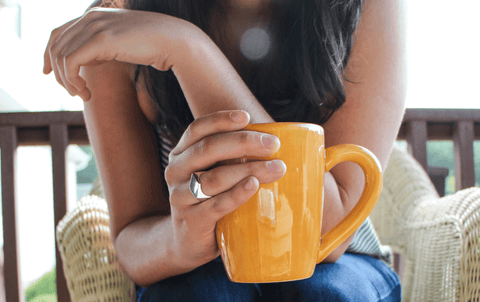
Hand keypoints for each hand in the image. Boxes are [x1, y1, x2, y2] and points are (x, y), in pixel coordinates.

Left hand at [43, 7, 201, 100]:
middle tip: (74, 93)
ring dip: (66, 81)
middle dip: (58, 74)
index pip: (58, 33)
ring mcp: (94, 26)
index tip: (48, 73)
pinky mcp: (100, 40)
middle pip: (56, 46)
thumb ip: (103, 47)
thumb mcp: (122, 44)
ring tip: (82, 96)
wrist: (174, 41)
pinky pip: (70, 63)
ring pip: (60, 56)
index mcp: (94, 16)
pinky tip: (86, 93)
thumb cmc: (154, 46)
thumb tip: (89, 61)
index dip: (48, 54)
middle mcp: (90, 17)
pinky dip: (72, 81)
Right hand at [165, 110, 286, 268]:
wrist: (187, 242)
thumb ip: (232, 157)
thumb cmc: (210, 200)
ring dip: (248, 169)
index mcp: (181, 154)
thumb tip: (276, 143)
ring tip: (277, 168)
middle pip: (208, 149)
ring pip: (214, 178)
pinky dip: (236, 194)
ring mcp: (181, 197)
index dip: (221, 120)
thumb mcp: (212, 174)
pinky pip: (216, 205)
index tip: (246, 117)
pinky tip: (253, 185)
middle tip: (273, 144)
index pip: (197, 129)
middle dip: (243, 142)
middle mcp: (176, 172)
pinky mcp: (192, 221)